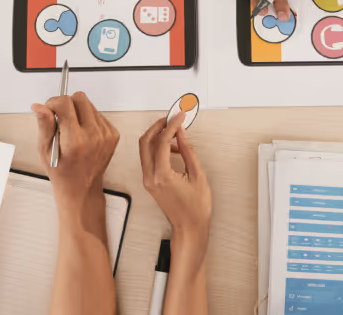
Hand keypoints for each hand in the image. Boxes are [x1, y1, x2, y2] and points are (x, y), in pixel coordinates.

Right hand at [33, 92, 119, 211]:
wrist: (82, 188)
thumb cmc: (62, 172)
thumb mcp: (44, 150)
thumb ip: (44, 125)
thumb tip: (39, 106)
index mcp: (75, 140)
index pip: (65, 103)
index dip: (53, 102)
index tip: (50, 110)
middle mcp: (94, 135)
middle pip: (80, 98)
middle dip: (66, 103)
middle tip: (60, 118)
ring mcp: (106, 134)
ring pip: (89, 104)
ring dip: (78, 111)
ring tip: (71, 129)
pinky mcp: (113, 134)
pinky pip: (98, 114)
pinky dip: (88, 119)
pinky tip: (82, 133)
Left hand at [139, 113, 211, 244]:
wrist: (189, 227)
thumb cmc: (196, 207)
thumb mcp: (197, 175)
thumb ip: (187, 151)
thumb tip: (181, 133)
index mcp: (161, 176)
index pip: (162, 142)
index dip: (172, 125)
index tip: (180, 116)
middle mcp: (150, 177)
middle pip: (145, 141)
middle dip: (158, 126)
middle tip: (172, 118)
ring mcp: (148, 180)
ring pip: (145, 149)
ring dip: (158, 137)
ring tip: (177, 133)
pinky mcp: (150, 182)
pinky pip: (150, 159)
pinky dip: (159, 148)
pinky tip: (175, 148)